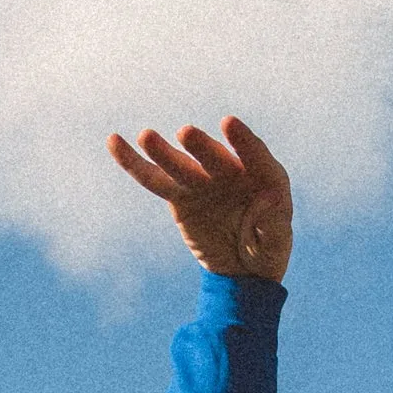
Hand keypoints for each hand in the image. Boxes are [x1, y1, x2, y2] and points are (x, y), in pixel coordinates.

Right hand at [108, 115, 292, 280]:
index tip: (228, 124)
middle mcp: (232, 171)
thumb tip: (267, 204)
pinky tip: (115, 142)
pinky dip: (135, 163)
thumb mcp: (277, 243)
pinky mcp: (179, 194)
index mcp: (265, 177)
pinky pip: (155, 179)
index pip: (255, 155)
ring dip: (163, 151)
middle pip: (214, 157)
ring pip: (180, 164)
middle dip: (201, 146)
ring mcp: (203, 180)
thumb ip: (274, 225)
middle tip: (185, 134)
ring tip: (146, 137)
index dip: (243, 141)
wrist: (243, 269)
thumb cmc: (267, 251)